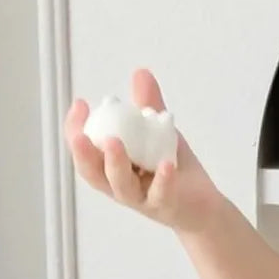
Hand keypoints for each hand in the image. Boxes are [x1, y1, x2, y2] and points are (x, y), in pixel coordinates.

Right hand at [64, 68, 219, 232]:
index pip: (84, 151)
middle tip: (80, 135)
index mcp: (110, 168)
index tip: (80, 103)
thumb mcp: (158, 133)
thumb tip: (141, 72)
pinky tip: (166, 163)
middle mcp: (120, 186)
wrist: (203, 203)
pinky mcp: (166, 206)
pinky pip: (161, 194)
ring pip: (121, 186)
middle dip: (83, 153)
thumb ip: (147, 106)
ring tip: (113, 142)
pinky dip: (163, 179)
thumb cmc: (172, 168)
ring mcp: (142, 199)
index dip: (75, 129)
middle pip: (93, 173)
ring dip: (115, 164)